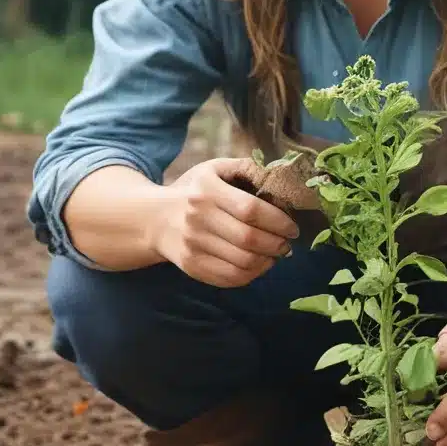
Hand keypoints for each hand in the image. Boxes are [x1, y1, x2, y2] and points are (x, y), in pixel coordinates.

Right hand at [153, 157, 298, 287]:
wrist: (154, 218)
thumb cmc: (194, 191)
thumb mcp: (214, 169)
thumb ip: (244, 167)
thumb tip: (279, 172)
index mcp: (207, 191)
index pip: (250, 209)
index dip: (278, 221)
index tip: (292, 228)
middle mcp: (198, 219)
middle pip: (248, 239)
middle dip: (277, 244)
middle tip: (287, 244)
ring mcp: (193, 245)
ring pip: (242, 262)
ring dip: (268, 261)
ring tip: (276, 254)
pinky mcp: (192, 266)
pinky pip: (230, 278)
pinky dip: (253, 275)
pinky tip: (259, 265)